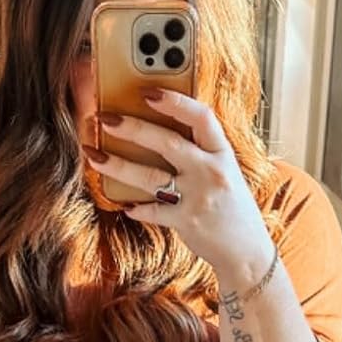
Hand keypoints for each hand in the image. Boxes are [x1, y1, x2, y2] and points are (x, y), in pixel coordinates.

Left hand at [83, 89, 271, 277]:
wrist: (246, 250)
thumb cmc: (232, 207)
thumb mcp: (226, 171)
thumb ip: (202, 151)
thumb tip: (161, 129)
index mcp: (222, 153)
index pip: (201, 117)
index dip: (174, 101)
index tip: (148, 92)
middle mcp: (211, 171)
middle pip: (167, 142)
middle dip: (132, 128)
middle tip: (105, 119)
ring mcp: (198, 197)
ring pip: (150, 176)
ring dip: (118, 165)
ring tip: (95, 156)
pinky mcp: (186, 222)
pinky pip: (152, 211)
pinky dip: (135, 207)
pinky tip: (124, 204)